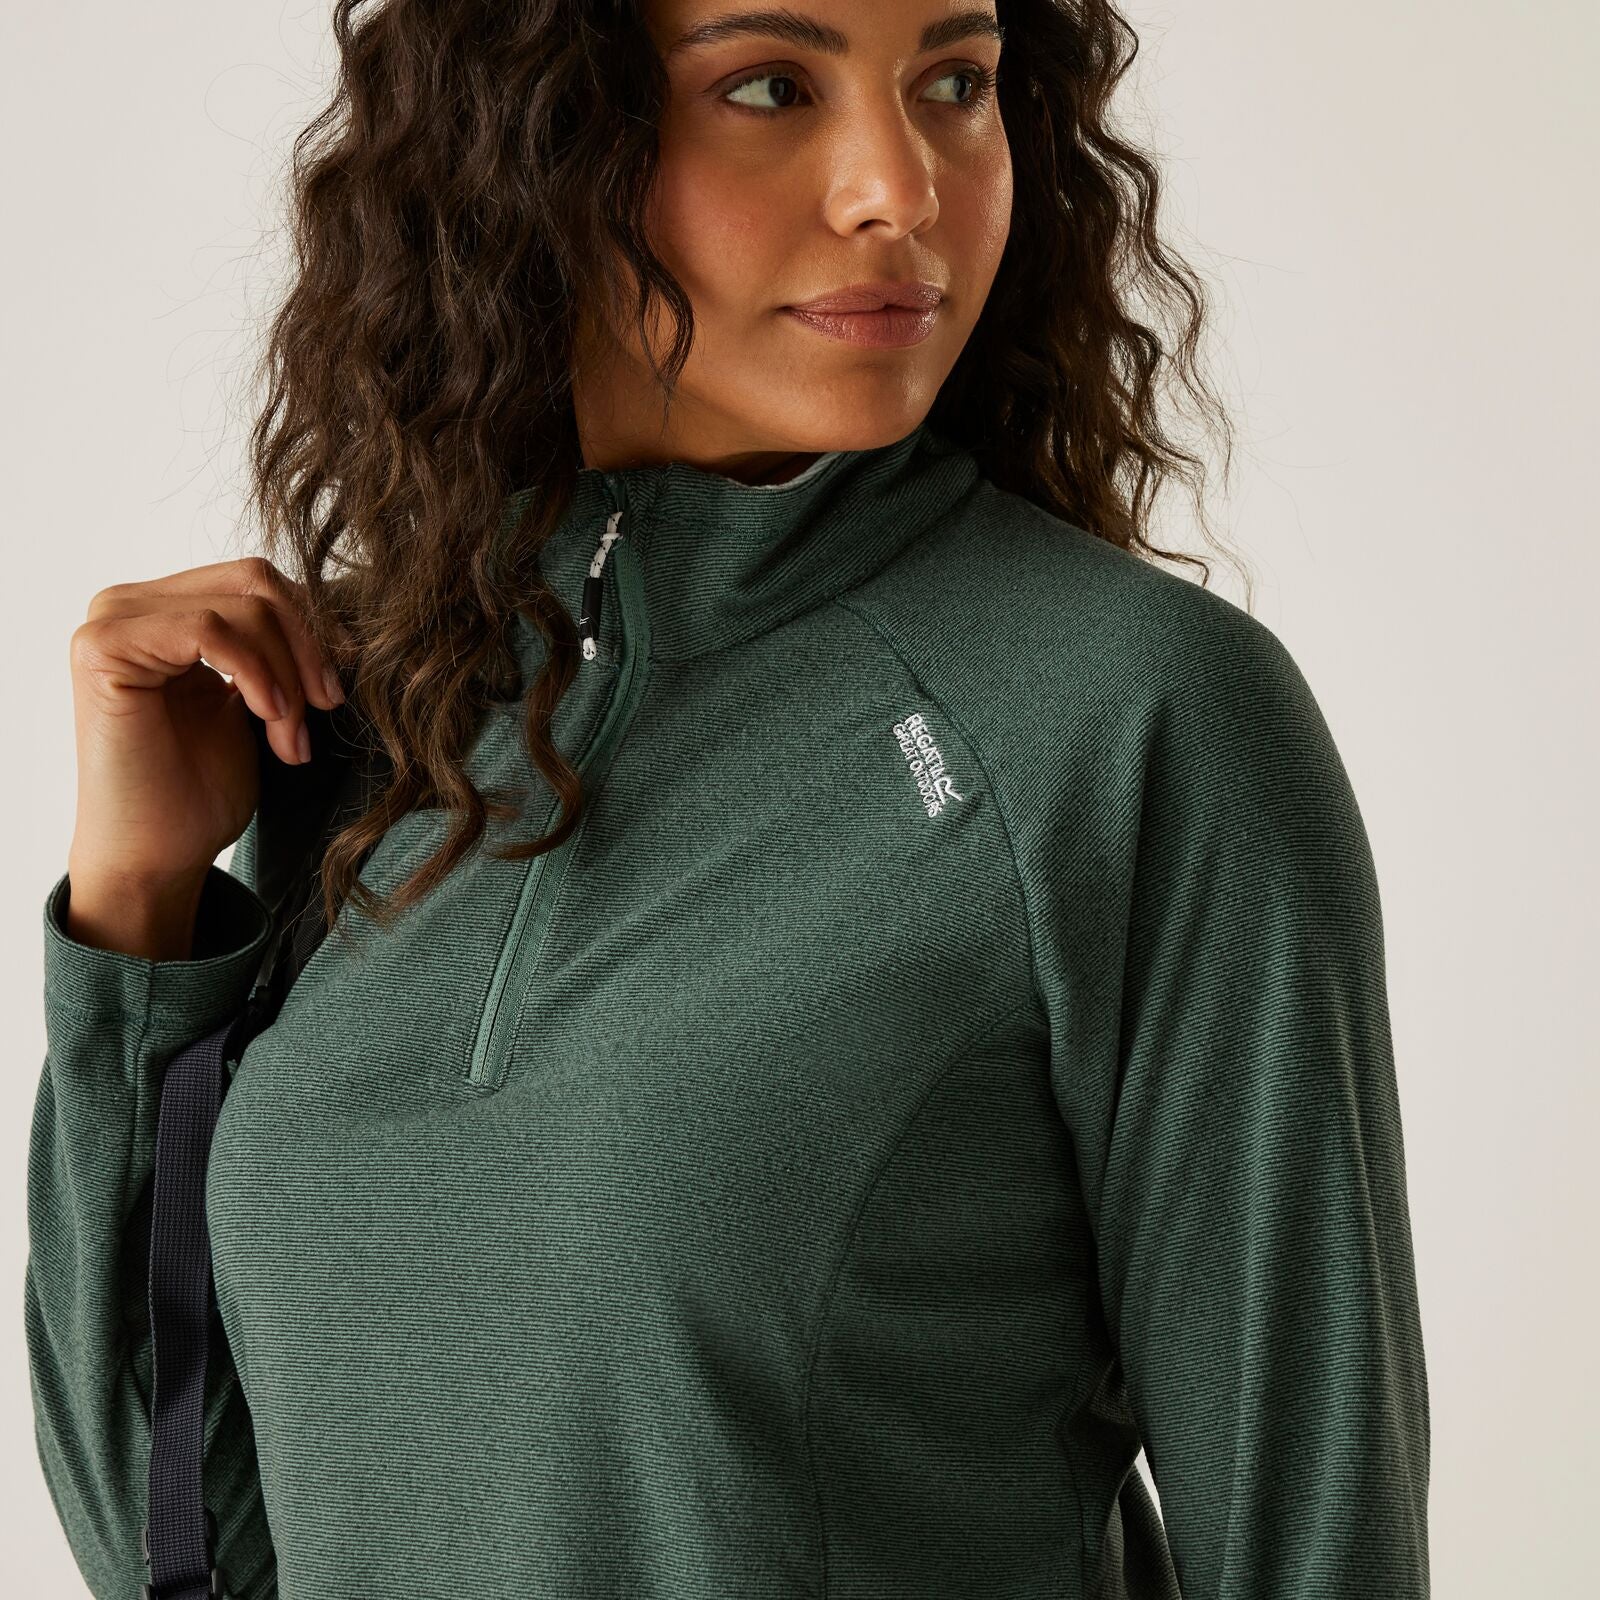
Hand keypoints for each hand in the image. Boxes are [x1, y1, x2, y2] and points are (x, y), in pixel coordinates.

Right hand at [65, 555, 349, 896]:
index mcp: (167, 609)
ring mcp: (113, 620)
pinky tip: (269, 718)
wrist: (159, 853)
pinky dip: (256, 673)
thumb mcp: (261, 699)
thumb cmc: (202, 788)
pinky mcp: (103, 647)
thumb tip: (341, 610)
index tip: (338, 686)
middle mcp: (132, 603)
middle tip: (325, 708)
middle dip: (307, 648)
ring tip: (290, 738)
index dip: (314, 627)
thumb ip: (279, 647)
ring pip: (243, 607)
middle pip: (256, 582)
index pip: (258, 580)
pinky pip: (209, 629)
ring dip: (287, 676)